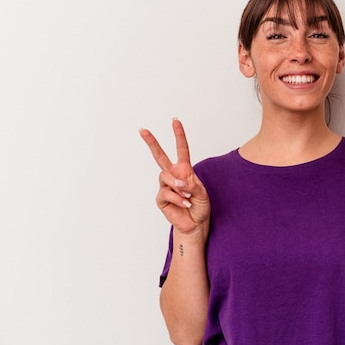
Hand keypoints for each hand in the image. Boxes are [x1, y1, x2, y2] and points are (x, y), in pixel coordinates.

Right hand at [139, 118, 210, 236]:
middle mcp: (173, 175)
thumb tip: (180, 182)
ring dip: (178, 186)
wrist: (195, 224)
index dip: (179, 135)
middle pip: (159, 156)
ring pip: (165, 177)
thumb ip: (193, 185)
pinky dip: (178, 199)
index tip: (175, 121)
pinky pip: (166, 193)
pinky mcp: (161, 198)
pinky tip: (185, 204)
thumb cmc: (200, 206)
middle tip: (142, 130)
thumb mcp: (202, 194)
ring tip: (187, 196)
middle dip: (151, 142)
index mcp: (184, 170)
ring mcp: (165, 186)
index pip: (181, 149)